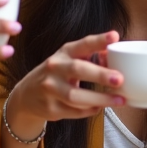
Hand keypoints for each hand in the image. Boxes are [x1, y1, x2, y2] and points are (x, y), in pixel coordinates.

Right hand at [6, 31, 125, 138]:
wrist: (27, 95)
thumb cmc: (57, 74)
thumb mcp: (69, 60)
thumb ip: (90, 57)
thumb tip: (114, 57)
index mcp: (64, 53)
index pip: (82, 44)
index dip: (98, 40)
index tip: (114, 36)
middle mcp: (54, 68)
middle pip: (77, 69)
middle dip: (100, 74)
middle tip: (119, 79)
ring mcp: (50, 88)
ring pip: (76, 96)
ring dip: (100, 99)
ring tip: (119, 100)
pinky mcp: (50, 108)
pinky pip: (74, 111)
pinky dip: (90, 110)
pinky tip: (100, 108)